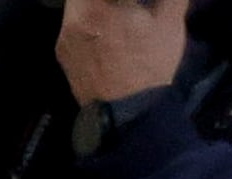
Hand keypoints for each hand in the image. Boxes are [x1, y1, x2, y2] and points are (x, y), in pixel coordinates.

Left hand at [57, 0, 181, 104]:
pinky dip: (84, 19)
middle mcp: (72, 21)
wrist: (127, 114)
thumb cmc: (150, 65)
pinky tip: (103, 26)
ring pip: (73, 7)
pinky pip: (70, 26)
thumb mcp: (169, 22)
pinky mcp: (62, 56)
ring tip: (112, 9)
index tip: (129, 0)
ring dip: (90, 4)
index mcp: (96, 7)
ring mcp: (63, 40)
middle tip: (118, 3)